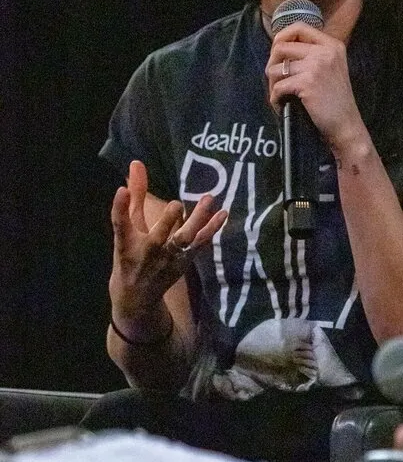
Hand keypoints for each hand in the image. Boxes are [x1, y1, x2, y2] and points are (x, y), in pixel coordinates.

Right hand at [109, 160, 226, 327]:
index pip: (119, 224)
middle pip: (158, 237)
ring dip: (197, 220)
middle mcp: (146, 254)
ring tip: (209, 198)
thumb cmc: (130, 256)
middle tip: (176, 204)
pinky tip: (223, 213)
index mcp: (126, 244)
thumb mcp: (127, 229)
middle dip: (167, 221)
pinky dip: (211, 229)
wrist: (137, 298)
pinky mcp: (183, 262)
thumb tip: (137, 163)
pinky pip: (200, 244)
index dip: (119, 208)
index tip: (121, 190)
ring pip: (184, 241)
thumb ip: (135, 195)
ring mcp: (167, 260)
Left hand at [266, 22, 366, 150]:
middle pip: (281, 46)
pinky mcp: (307, 83)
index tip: (277, 53)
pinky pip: (278, 86)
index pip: (299, 27)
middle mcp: (325, 51)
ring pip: (275, 68)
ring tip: (279, 95)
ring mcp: (316, 66)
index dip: (282, 37)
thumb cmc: (335, 100)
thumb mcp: (331, 68)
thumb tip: (279, 47)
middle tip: (274, 80)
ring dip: (272, 84)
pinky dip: (275, 98)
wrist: (346, 125)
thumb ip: (313, 54)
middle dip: (271, 64)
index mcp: (332, 44)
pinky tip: (281, 105)